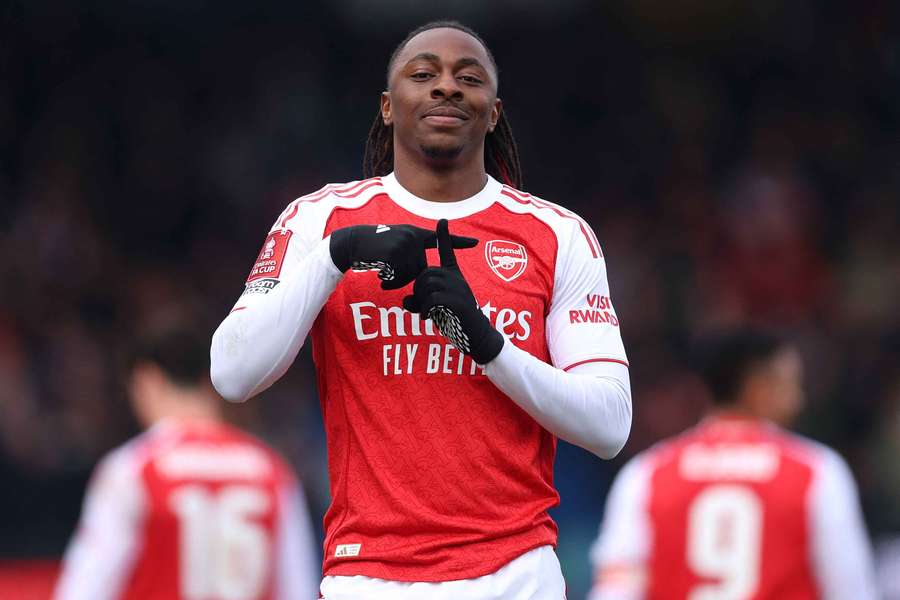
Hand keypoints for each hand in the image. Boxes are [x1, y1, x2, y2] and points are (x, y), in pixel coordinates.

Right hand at [329, 224, 476, 289]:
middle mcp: (411, 236)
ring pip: (410, 275)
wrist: (351, 243)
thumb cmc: (373, 248)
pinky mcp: (393, 253)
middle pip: (421, 269)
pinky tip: (379, 271)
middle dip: (406, 277)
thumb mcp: (394, 244)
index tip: (476, 243)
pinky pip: (398, 276)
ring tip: (383, 271)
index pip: (438, 238)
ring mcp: (403, 244)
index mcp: (414, 234)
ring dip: (396, 280)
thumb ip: (410, 253)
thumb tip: (423, 272)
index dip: (458, 241)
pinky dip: (389, 280)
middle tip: (389, 272)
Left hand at [403, 219, 503, 364]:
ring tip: (426, 312)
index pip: (448, 252)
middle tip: (420, 305)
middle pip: (426, 273)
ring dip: (421, 300)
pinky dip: (425, 309)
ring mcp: (459, 289)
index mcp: (454, 276)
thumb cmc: (456, 321)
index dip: (444, 236)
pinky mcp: (458, 302)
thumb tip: (405, 300)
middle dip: (417, 289)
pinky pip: (432, 299)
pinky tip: (428, 318)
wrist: (477, 337)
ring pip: (427, 284)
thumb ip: (419, 301)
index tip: (442, 220)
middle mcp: (457, 279)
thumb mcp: (435, 308)